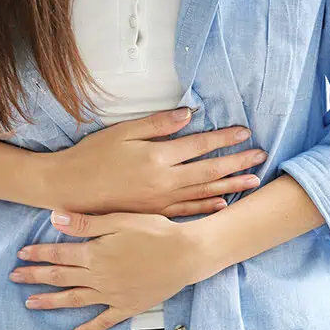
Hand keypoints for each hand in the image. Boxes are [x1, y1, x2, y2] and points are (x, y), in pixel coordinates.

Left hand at [9, 210, 215, 329]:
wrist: (186, 254)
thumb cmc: (155, 232)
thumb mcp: (120, 220)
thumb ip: (86, 222)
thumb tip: (54, 217)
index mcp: (95, 253)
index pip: (59, 253)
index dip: (38, 253)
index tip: (21, 254)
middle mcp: (99, 276)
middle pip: (61, 276)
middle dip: (36, 276)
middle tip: (15, 278)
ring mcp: (112, 294)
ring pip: (75, 299)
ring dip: (51, 301)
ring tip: (31, 303)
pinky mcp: (127, 306)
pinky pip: (103, 320)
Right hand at [48, 108, 266, 217]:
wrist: (70, 190)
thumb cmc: (93, 156)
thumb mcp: (122, 132)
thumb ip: (157, 124)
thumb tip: (189, 114)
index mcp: (157, 157)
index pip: (200, 145)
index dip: (224, 138)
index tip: (244, 132)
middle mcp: (164, 181)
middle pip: (210, 171)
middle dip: (238, 162)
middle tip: (260, 156)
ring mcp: (161, 202)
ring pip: (204, 193)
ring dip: (231, 186)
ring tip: (253, 180)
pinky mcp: (154, 215)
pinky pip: (188, 212)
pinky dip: (208, 207)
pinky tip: (223, 203)